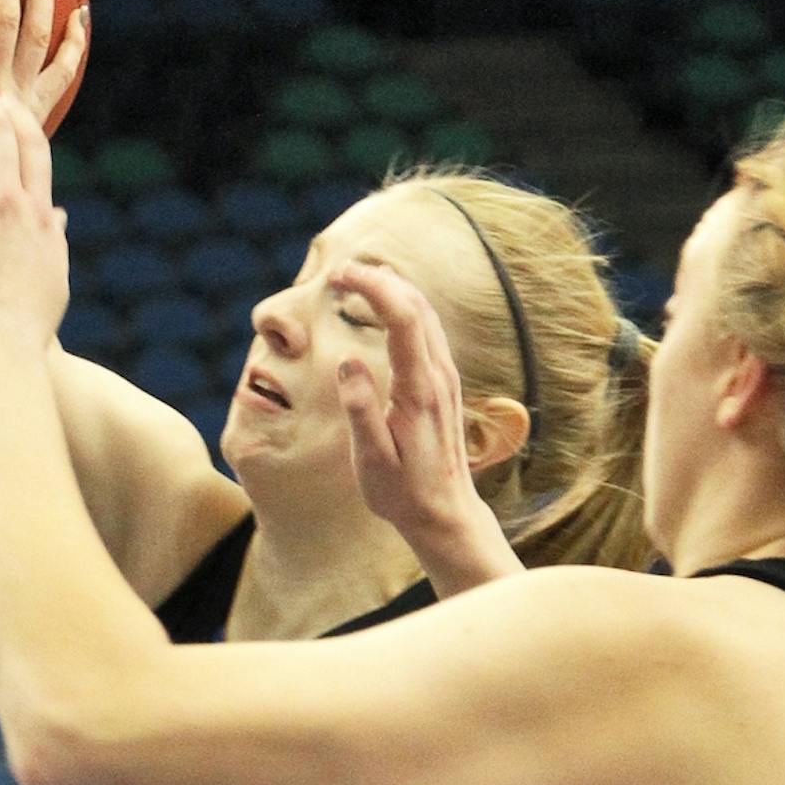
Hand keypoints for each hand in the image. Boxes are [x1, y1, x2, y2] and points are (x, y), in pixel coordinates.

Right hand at [330, 261, 495, 544]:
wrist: (445, 513)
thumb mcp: (372, 461)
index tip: (339, 275)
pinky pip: (426, 330)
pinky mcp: (443, 384)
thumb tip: (348, 363)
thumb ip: (361, 411)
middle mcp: (438, 377)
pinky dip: (402, 307)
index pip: (402, 319)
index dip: (373, 288)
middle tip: (339, 271)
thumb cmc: (403, 492)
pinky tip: (383, 305)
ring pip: (425, 314)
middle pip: (417, 306)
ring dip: (392, 289)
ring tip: (355, 279)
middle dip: (379, 279)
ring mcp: (445, 378)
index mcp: (419, 391)